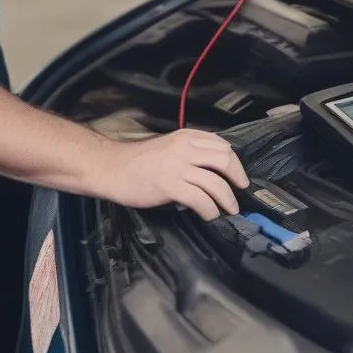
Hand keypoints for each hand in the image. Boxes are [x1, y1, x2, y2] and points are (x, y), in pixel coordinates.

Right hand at [97, 129, 249, 219]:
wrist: (111, 168)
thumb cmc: (137, 161)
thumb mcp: (169, 147)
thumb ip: (189, 152)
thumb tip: (212, 170)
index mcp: (186, 136)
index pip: (222, 144)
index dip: (234, 162)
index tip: (238, 176)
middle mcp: (185, 148)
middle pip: (225, 159)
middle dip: (237, 177)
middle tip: (240, 192)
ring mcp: (178, 166)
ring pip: (216, 182)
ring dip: (227, 199)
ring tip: (230, 209)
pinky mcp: (170, 185)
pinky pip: (200, 199)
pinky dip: (210, 210)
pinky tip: (210, 215)